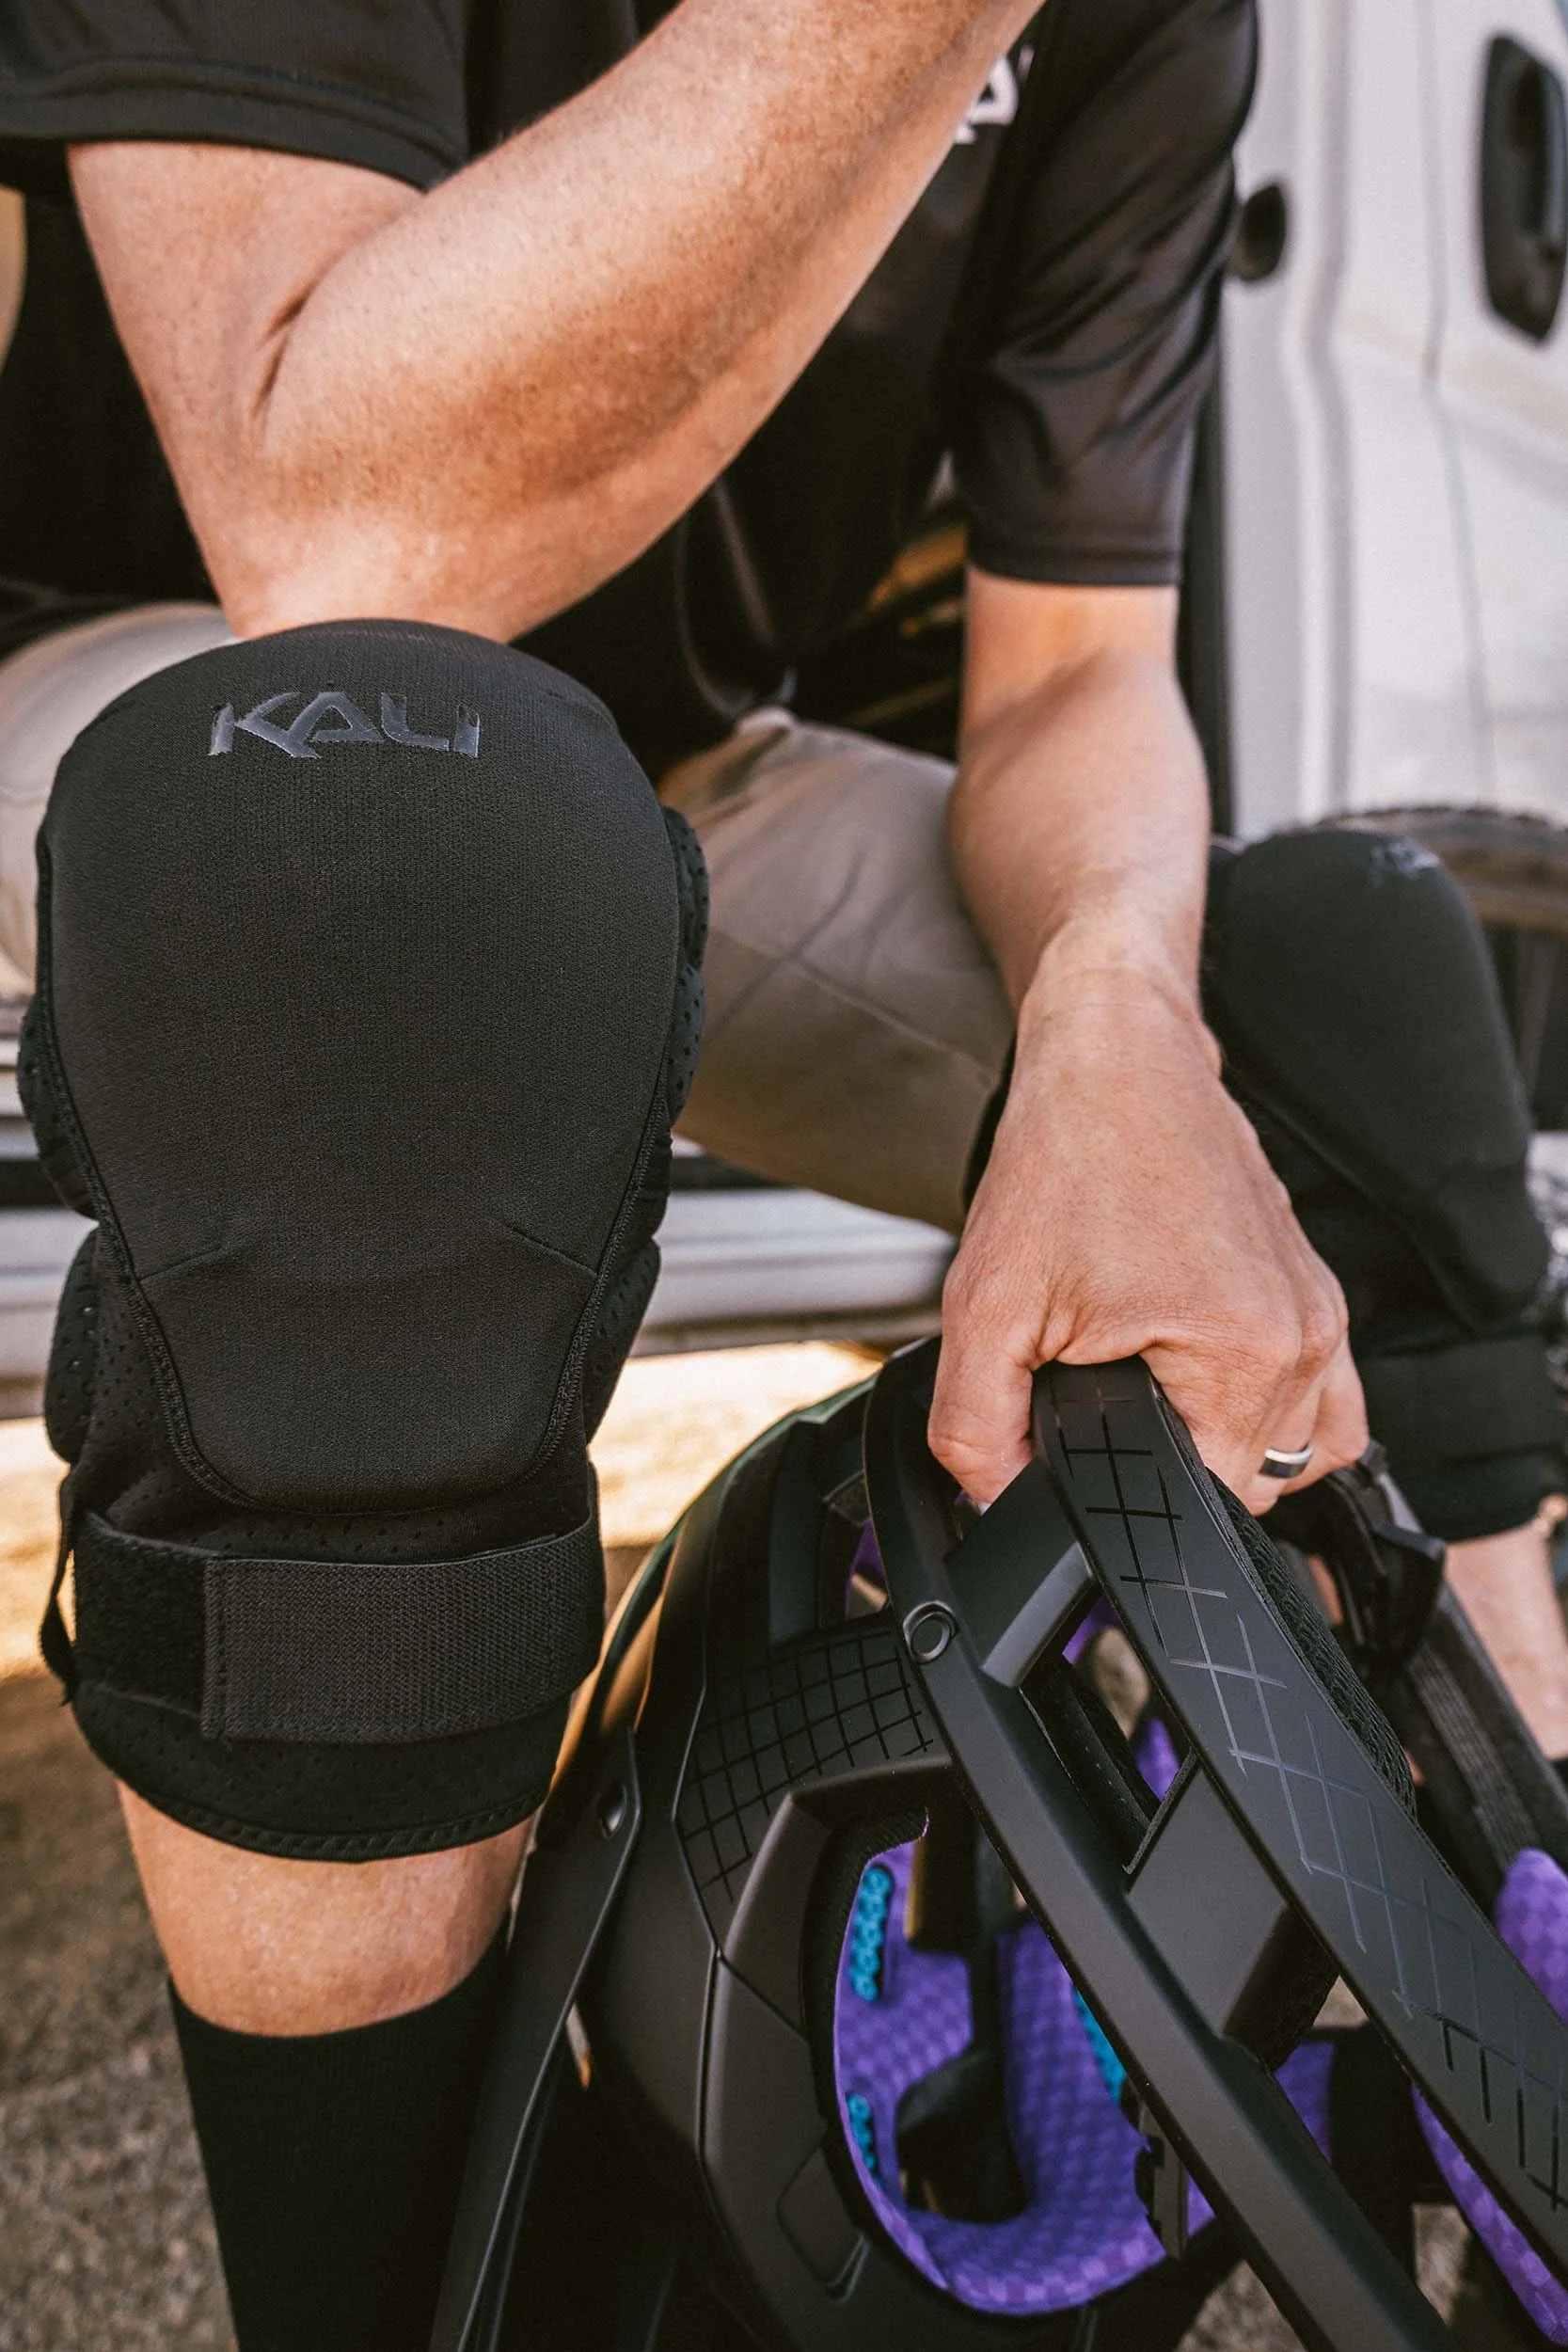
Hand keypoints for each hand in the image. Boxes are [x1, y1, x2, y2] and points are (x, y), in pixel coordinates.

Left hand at [929, 985, 1368, 1514]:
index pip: (1205, 1504)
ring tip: (1149, 1386)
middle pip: (1249, 1484)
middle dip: (1168, 1462)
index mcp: (1243, 1352)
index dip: (1128, 1490)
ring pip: (1291, 1451)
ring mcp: (1321, 1313)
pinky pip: (1315, 1400)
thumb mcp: (986, 1306)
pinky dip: (1263, 1410)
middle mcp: (1305, 1338)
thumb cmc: (1065, 1156)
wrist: (1116, 1053)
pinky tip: (1195, 1377)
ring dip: (1221, 1444)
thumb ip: (978, 1430)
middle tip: (1102, 1386)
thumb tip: (998, 1507)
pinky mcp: (1314, 1291)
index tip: (1086, 1434)